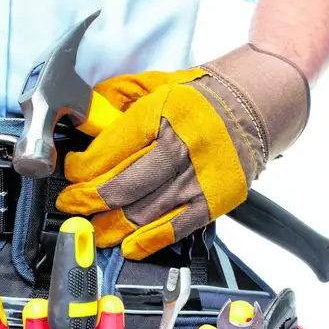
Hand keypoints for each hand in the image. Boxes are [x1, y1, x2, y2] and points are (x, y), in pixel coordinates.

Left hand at [56, 45, 308, 258]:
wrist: (256, 102)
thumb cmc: (203, 95)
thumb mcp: (156, 83)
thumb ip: (117, 98)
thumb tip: (83, 118)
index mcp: (163, 112)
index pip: (111, 150)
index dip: (83, 169)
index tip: (72, 174)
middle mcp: (182, 146)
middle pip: (124, 185)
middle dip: (90, 201)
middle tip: (72, 206)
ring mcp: (200, 177)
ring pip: (145, 212)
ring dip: (112, 226)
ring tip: (93, 229)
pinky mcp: (216, 199)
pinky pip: (177, 227)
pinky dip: (149, 241)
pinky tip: (128, 246)